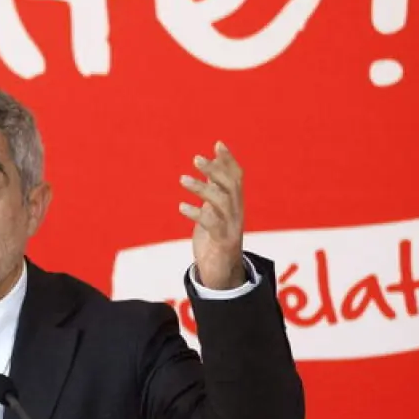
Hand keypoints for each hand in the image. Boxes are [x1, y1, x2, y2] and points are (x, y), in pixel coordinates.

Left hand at [179, 141, 245, 289]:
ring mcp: (232, 227)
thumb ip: (213, 193)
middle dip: (215, 170)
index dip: (229, 160)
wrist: (222, 275)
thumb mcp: (214, 213)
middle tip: (196, 159)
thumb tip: (207, 171)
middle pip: (230, 186)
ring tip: (182, 179)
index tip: (217, 143)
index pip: (237, 177)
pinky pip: (212, 224)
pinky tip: (181, 206)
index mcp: (235, 204)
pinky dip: (197, 213)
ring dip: (202, 188)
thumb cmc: (215, 240)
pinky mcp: (223, 242)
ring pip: (222, 202)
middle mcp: (236, 213)